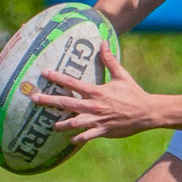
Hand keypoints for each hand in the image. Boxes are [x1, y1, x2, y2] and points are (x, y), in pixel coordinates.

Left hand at [34, 46, 160, 143]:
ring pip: (74, 123)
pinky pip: (87, 136)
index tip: (44, 73)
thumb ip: (110, 60)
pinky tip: (70, 139)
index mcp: (97, 92)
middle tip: (34, 98)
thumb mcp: (122, 75)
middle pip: (67, 103)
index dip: (57, 77)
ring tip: (51, 125)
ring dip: (61, 124)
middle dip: (49, 101)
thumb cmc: (133, 93)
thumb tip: (103, 42)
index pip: (73, 83)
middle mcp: (94, 106)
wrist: (146, 112)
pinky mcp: (103, 131)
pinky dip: (77, 138)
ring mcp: (97, 120)